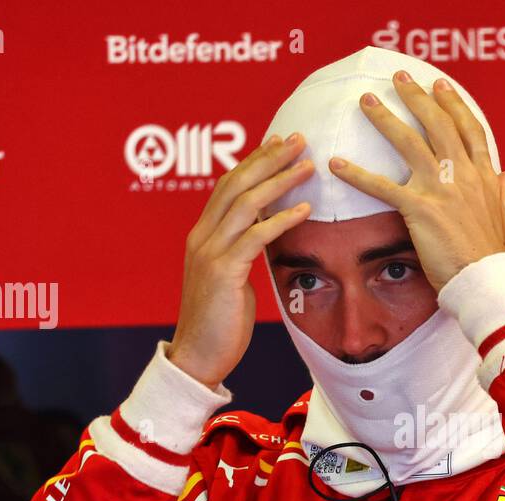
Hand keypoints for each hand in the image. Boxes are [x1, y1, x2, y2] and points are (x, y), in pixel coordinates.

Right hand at [169, 134, 314, 388]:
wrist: (197, 358)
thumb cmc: (219, 323)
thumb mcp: (229, 279)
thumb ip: (241, 252)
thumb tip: (262, 236)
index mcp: (202, 236)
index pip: (228, 186)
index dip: (253, 161)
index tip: (279, 142)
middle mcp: (202, 237)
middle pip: (236, 184)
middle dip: (269, 158)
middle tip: (299, 138)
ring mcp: (210, 253)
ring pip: (246, 204)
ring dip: (279, 180)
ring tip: (307, 165)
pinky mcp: (223, 273)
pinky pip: (255, 237)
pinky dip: (281, 220)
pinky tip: (304, 209)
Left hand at [328, 72, 504, 292]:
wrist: (488, 280)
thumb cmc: (498, 258)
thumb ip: (503, 195)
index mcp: (485, 177)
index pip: (469, 130)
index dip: (454, 104)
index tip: (441, 86)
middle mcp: (463, 174)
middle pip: (438, 124)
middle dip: (417, 97)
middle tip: (399, 78)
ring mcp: (441, 188)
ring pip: (409, 142)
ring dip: (385, 119)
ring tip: (367, 101)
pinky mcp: (419, 209)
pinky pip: (381, 186)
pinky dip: (357, 174)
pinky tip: (337, 164)